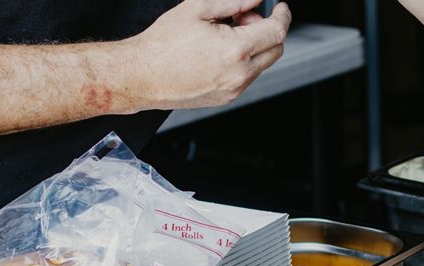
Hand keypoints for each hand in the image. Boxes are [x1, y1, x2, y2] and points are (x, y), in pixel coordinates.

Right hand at [129, 0, 291, 109]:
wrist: (141, 75)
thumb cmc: (162, 44)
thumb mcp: (198, 9)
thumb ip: (234, 1)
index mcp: (235, 50)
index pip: (277, 31)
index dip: (282, 15)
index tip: (280, 8)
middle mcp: (239, 73)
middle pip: (276, 49)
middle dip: (266, 29)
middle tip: (242, 18)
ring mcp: (235, 89)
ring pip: (262, 64)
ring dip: (253, 46)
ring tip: (224, 35)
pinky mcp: (227, 98)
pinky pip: (247, 77)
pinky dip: (242, 61)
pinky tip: (219, 52)